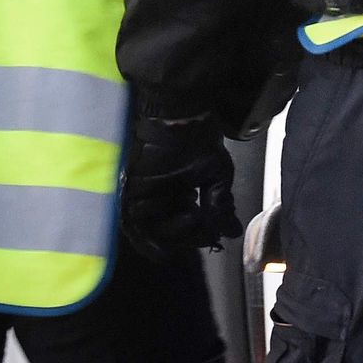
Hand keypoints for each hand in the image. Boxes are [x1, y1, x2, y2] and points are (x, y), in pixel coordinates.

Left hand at [119, 108, 241, 258]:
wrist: (182, 118)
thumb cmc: (199, 141)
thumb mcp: (217, 177)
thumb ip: (220, 207)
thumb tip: (231, 231)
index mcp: (177, 194)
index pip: (185, 227)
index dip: (200, 235)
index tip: (215, 234)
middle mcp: (159, 197)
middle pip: (168, 233)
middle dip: (189, 237)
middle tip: (206, 230)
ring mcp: (143, 196)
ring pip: (151, 231)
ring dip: (172, 235)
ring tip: (193, 223)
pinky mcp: (131, 192)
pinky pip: (133, 223)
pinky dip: (146, 239)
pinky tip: (163, 243)